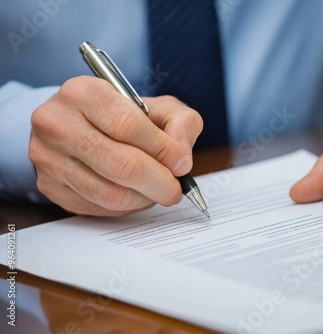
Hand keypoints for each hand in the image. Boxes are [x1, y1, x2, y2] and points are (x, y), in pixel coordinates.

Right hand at [29, 76, 202, 215]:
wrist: (79, 126)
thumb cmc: (123, 116)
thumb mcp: (158, 106)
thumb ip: (181, 122)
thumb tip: (182, 158)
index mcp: (83, 92)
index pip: (128, 125)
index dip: (162, 150)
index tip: (181, 164)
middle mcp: (57, 122)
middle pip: (121, 165)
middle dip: (159, 183)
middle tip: (175, 189)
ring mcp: (48, 157)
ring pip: (110, 193)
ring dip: (144, 199)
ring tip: (158, 191)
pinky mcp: (50, 186)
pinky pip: (97, 207)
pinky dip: (126, 207)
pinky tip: (135, 195)